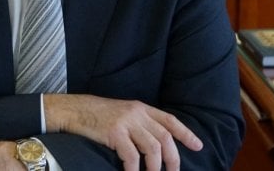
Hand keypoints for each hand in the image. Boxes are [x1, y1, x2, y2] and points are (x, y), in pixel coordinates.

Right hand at [44, 94, 201, 170]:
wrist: (76, 110)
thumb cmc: (100, 115)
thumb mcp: (124, 113)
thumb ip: (140, 123)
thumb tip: (157, 141)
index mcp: (142, 108)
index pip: (170, 120)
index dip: (186, 133)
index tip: (198, 146)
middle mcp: (137, 113)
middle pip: (165, 137)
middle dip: (173, 158)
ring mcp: (126, 123)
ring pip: (152, 148)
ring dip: (156, 168)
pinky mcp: (114, 133)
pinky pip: (132, 156)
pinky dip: (134, 169)